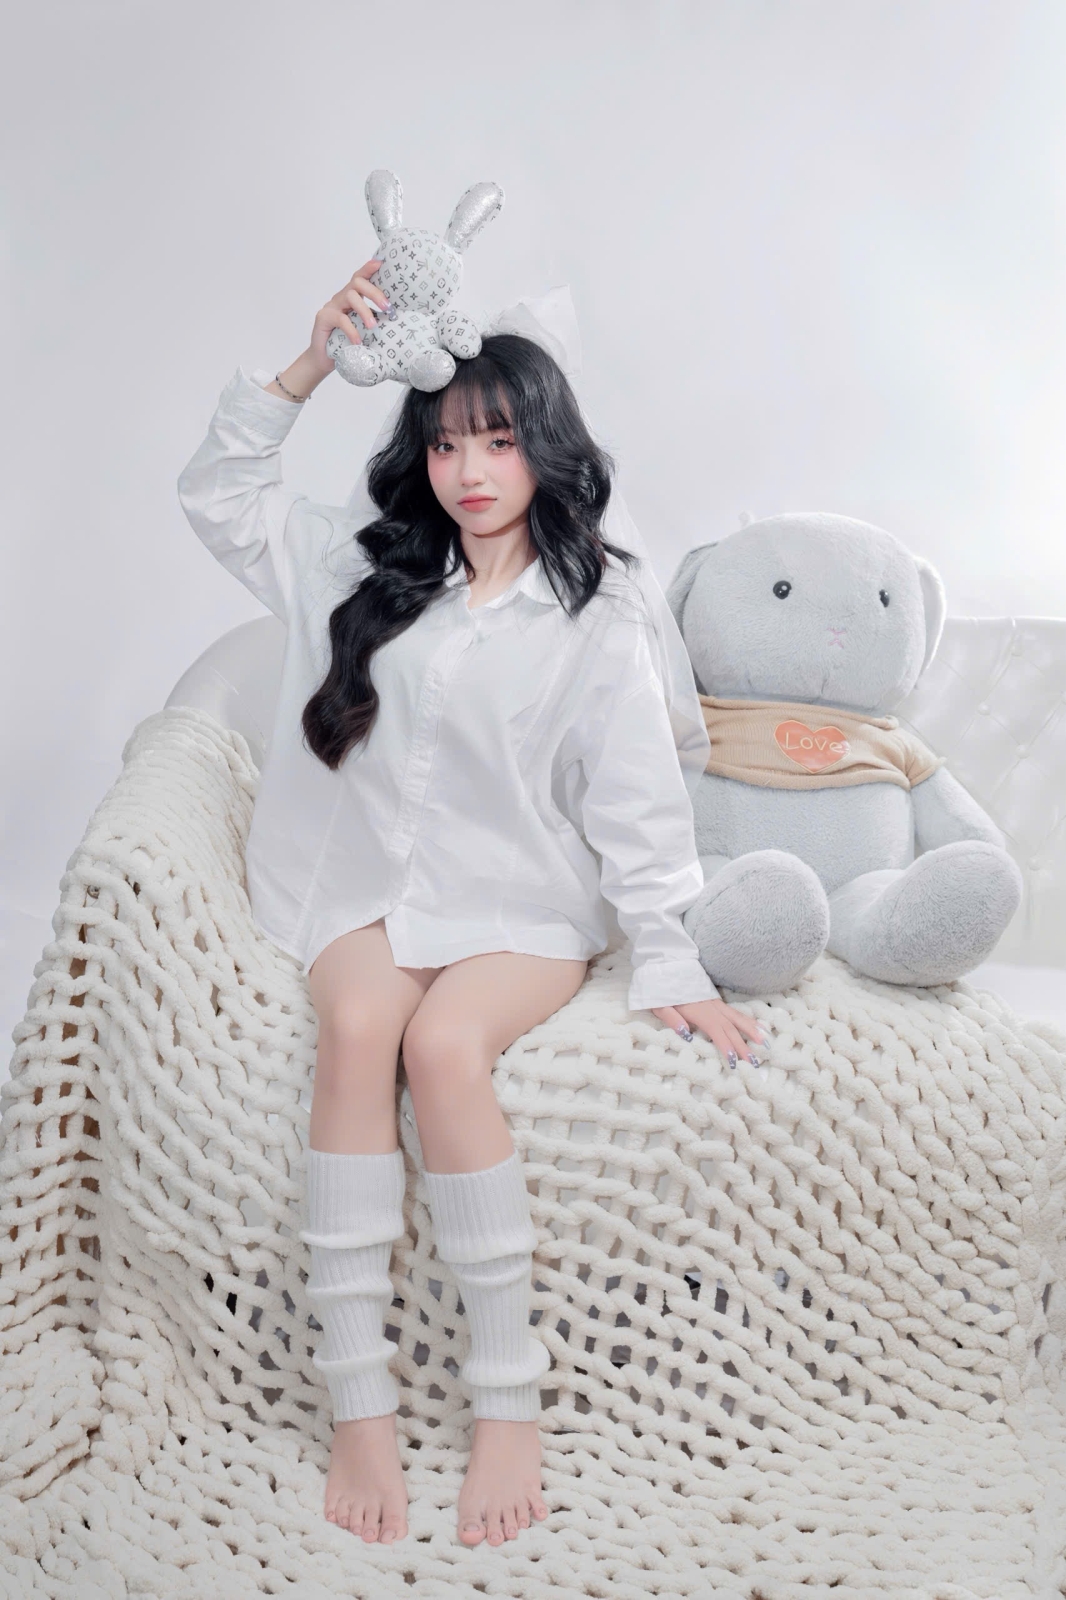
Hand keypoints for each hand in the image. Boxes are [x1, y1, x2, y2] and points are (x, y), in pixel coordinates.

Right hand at [306, 258, 391, 377]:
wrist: (324, 359)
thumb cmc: (347, 343)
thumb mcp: (364, 330)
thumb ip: (374, 320)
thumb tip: (396, 320)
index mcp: (352, 297)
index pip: (360, 277)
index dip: (369, 268)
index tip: (381, 263)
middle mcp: (342, 297)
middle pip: (357, 283)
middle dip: (374, 292)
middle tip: (387, 308)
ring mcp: (331, 306)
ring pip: (350, 297)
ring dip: (364, 311)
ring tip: (373, 327)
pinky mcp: (323, 317)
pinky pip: (340, 319)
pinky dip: (352, 330)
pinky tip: (358, 341)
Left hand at [651, 997, 767, 1068]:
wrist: (666, 965)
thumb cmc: (660, 989)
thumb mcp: (659, 1004)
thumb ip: (671, 1018)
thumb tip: (685, 1033)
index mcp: (697, 1011)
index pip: (716, 1031)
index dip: (726, 1046)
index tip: (734, 1061)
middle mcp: (710, 1007)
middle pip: (730, 1028)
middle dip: (743, 1046)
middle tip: (754, 1062)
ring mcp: (715, 1003)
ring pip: (737, 1017)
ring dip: (752, 1031)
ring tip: (765, 1042)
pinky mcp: (716, 1000)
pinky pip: (735, 1012)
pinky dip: (748, 1021)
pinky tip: (758, 1026)